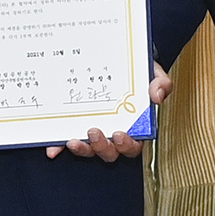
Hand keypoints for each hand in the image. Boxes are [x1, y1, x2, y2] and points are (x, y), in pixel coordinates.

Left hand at [52, 65, 173, 160]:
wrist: (120, 63)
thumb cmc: (139, 74)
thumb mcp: (153, 74)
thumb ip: (161, 83)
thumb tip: (158, 95)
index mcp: (136, 128)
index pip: (133, 146)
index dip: (127, 145)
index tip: (121, 134)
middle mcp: (114, 134)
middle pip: (110, 153)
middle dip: (102, 147)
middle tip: (94, 132)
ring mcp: (94, 132)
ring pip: (90, 150)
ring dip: (82, 149)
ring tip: (73, 140)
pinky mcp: (77, 127)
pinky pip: (68, 141)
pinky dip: (59, 146)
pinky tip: (53, 148)